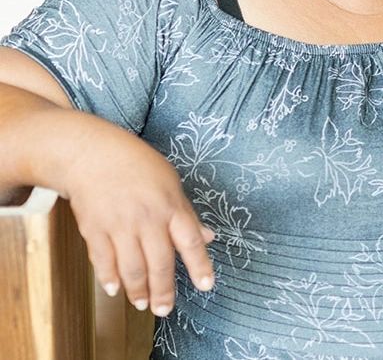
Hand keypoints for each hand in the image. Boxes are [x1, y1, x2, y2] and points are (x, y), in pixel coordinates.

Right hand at [62, 121, 215, 315]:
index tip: (206, 285)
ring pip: (131, 268)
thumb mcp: (170, 182)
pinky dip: (109, 278)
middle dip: (163, 291)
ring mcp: (119, 225)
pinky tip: (114, 289)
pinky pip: (103, 262)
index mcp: (170, 205)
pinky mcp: (94, 230)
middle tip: (165, 310)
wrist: (94, 155)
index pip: (190, 241)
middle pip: (160, 262)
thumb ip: (186, 214)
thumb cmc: (137, 166)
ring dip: (137, 290)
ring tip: (142, 303)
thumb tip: (207, 237)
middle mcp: (147, 218)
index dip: (200, 265)